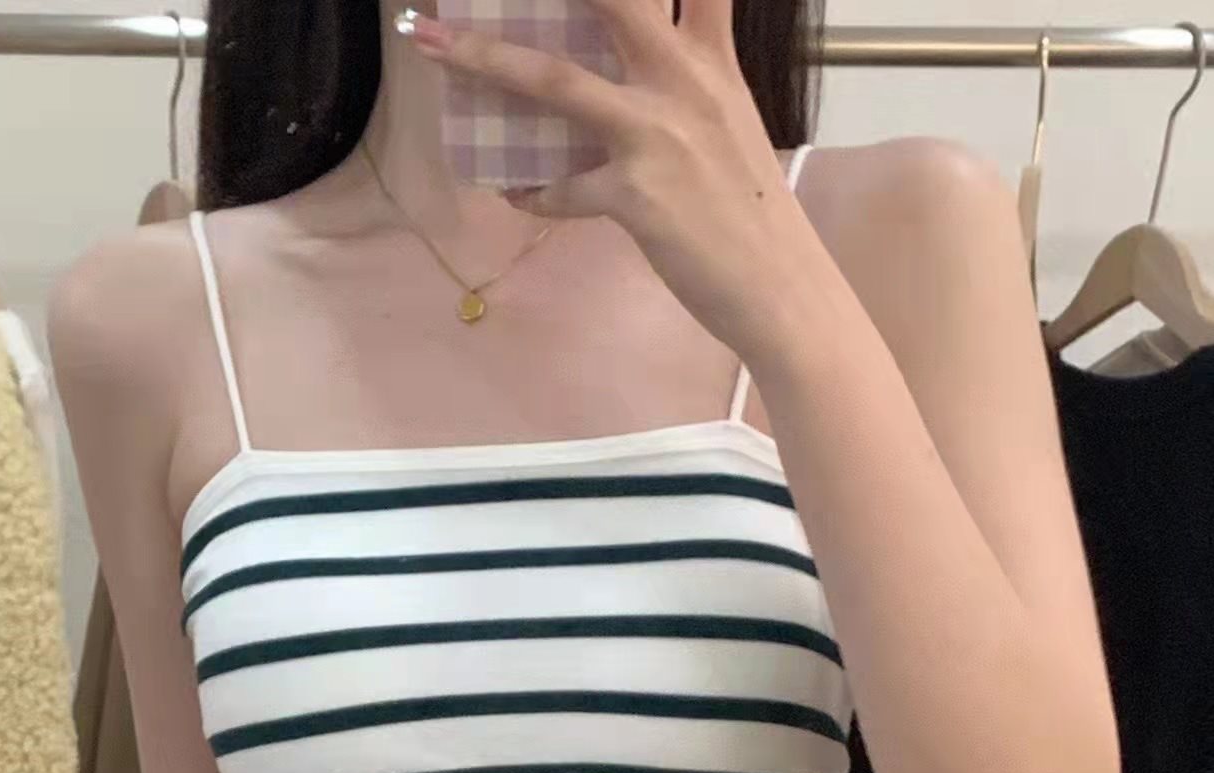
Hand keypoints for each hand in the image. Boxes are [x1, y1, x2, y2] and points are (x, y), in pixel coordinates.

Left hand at [398, 0, 822, 361]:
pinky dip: (532, 191)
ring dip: (484, 58)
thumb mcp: (731, 123)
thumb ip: (688, 82)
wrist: (781, 286)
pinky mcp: (635, 196)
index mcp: (713, 60)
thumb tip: (627, 79)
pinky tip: (515, 192)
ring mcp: (656, 136)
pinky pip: (560, 189)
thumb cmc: (754, 211)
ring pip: (555, 81)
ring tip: (432, 45)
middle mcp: (684, 82)